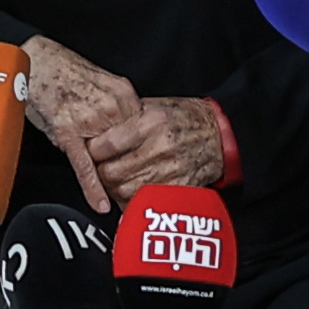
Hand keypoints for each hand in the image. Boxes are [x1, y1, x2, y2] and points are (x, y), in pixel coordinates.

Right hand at [21, 36, 141, 211]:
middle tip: (139, 190)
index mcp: (124, 94)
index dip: (147, 154)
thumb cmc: (65, 71)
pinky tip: (101, 203)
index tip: (154, 170)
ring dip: (113, 178)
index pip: (145, 131)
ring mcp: (90, 121)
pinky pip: (85, 166)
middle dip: (133, 170)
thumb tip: (133, 132)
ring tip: (120, 197)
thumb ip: (119, 106)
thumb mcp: (103, 82)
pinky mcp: (68, 133)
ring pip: (109, 159)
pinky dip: (93, 187)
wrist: (36, 60)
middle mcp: (112, 107)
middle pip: (131, 148)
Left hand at [83, 97, 226, 205]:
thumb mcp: (154, 107)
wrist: (218, 135)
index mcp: (150, 123)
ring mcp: (168, 171)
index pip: (106, 145)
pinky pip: (142, 201)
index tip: (90, 151)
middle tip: (99, 167)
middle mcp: (158, 148)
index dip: (92, 151)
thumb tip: (96, 132)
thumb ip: (125, 120)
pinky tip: (130, 190)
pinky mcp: (175, 188)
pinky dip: (131, 199)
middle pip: (111, 172)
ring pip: (123, 190)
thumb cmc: (183, 118)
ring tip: (114, 179)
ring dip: (113, 188)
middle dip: (100, 172)